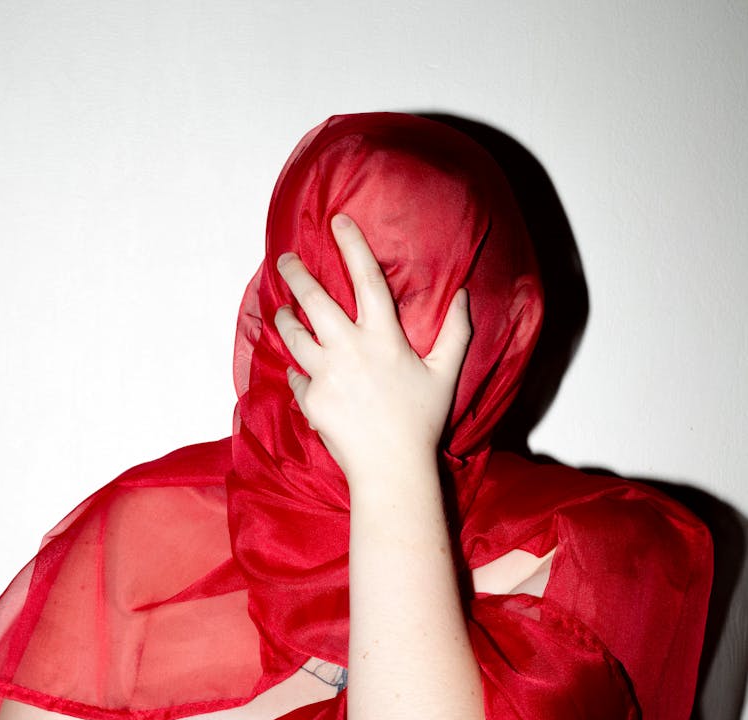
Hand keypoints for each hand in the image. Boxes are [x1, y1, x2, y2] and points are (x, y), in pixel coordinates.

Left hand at [274, 214, 470, 486]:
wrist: (391, 469)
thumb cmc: (421, 422)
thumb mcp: (445, 375)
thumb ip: (456, 333)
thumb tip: (464, 296)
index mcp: (384, 336)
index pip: (365, 277)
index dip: (351, 244)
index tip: (337, 221)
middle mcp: (349, 348)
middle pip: (313, 298)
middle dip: (295, 273)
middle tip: (286, 260)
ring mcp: (325, 373)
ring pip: (293, 334)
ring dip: (285, 318)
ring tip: (283, 311)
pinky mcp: (310, 399)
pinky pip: (297, 377)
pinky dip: (298, 373)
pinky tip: (300, 371)